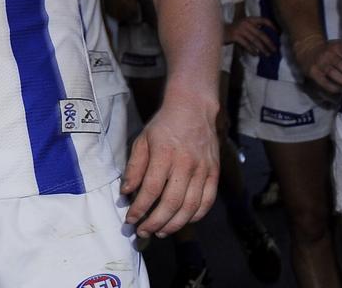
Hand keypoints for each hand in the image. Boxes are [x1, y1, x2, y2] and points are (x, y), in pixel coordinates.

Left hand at [122, 90, 218, 238]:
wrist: (193, 109)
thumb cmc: (163, 125)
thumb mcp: (142, 140)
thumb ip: (134, 167)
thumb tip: (126, 191)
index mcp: (164, 154)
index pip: (151, 189)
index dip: (140, 208)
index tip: (130, 219)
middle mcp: (186, 164)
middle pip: (171, 202)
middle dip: (155, 222)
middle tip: (143, 231)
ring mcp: (203, 169)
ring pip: (190, 206)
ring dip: (174, 224)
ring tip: (160, 232)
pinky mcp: (214, 172)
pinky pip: (207, 200)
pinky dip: (196, 216)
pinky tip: (183, 222)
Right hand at [224, 16, 277, 55]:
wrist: (217, 31)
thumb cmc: (232, 31)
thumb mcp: (243, 27)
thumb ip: (253, 29)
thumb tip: (266, 37)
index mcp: (249, 19)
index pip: (263, 20)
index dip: (272, 26)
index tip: (278, 33)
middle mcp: (245, 23)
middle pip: (261, 34)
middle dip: (269, 43)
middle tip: (274, 50)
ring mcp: (240, 29)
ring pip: (255, 40)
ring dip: (262, 48)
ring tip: (267, 54)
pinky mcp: (235, 36)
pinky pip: (246, 44)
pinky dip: (252, 50)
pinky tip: (255, 55)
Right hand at [293, 36, 341, 93]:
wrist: (307, 49)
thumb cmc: (329, 50)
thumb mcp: (339, 46)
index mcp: (337, 47)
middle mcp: (328, 55)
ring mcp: (320, 64)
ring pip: (334, 74)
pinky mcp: (313, 73)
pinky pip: (324, 82)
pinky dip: (333, 88)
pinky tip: (341, 90)